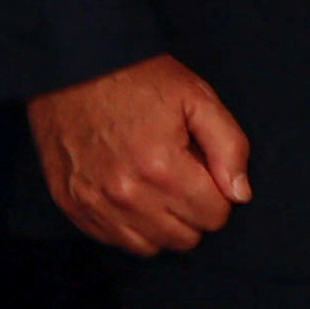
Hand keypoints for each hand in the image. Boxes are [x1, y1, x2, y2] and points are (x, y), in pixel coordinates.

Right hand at [30, 55, 252, 254]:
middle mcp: (127, 194)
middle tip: (175, 175)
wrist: (70, 63)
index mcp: (163, 168)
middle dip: (189, 210)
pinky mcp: (70, 203)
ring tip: (151, 186)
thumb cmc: (136, 78)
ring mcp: (94, 201)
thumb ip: (230, 147)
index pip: (215, 215)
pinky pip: (114, 239)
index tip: (197, 167)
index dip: (214, 190)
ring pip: (150, 245)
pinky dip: (126, 224)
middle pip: (185, 237)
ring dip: (159, 222)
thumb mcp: (196, 98)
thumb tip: (239, 194)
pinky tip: (125, 193)